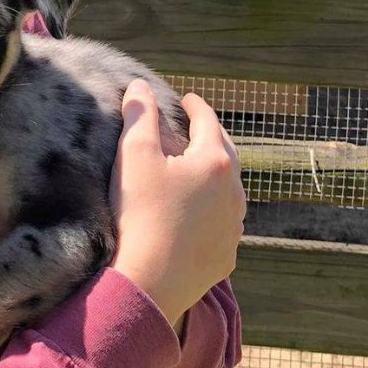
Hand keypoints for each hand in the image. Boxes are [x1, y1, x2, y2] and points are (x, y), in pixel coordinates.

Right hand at [109, 79, 245, 328]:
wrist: (150, 281)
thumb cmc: (140, 213)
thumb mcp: (134, 156)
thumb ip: (140, 115)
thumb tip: (141, 86)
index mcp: (214, 161)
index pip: (208, 121)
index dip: (195, 106)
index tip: (186, 99)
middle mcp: (233, 191)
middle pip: (225, 152)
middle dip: (211, 136)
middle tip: (196, 127)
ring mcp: (234, 225)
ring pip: (229, 189)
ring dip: (215, 174)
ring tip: (197, 168)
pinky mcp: (226, 253)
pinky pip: (224, 221)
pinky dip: (213, 208)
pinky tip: (198, 212)